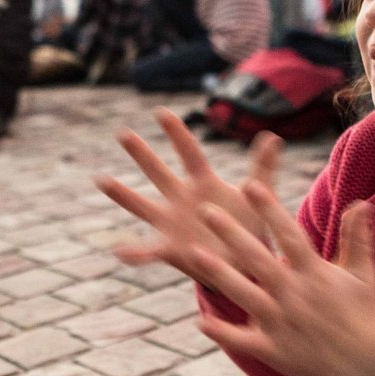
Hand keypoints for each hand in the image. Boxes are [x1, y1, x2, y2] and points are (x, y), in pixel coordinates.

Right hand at [95, 107, 281, 275]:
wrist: (246, 263)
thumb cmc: (249, 226)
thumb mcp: (259, 195)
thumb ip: (264, 167)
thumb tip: (273, 135)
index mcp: (203, 183)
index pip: (189, 153)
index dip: (176, 133)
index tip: (161, 112)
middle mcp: (182, 198)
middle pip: (158, 172)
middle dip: (142, 154)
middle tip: (123, 134)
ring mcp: (173, 223)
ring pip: (143, 206)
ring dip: (123, 194)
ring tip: (101, 179)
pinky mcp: (171, 249)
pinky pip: (150, 250)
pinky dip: (135, 252)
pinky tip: (120, 252)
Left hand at [191, 193, 374, 375]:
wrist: (364, 367)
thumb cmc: (361, 314)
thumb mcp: (362, 274)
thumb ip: (358, 238)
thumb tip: (360, 202)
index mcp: (314, 273)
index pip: (288, 235)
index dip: (269, 210)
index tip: (250, 185)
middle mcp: (294, 295)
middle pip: (258, 258)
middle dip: (231, 234)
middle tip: (206, 209)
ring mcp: (281, 323)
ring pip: (244, 295)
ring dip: (219, 274)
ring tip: (193, 253)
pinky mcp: (273, 350)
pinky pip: (242, 341)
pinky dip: (222, 333)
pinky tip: (201, 322)